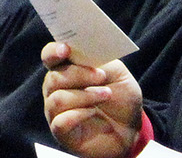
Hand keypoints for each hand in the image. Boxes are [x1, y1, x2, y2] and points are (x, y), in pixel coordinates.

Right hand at [41, 42, 141, 157]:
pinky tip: (93, 113)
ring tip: (106, 95)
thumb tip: (85, 49)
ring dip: (84, 95)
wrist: (131, 129)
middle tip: (101, 76)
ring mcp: (57, 112)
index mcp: (66, 71)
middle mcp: (56, 90)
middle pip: (53, 78)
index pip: (50, 57)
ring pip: (58, 99)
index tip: (65, 49)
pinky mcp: (62, 132)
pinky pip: (61, 121)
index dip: (53, 52)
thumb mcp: (116, 73)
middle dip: (78, 74)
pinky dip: (79, 114)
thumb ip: (99, 60)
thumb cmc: (120, 98)